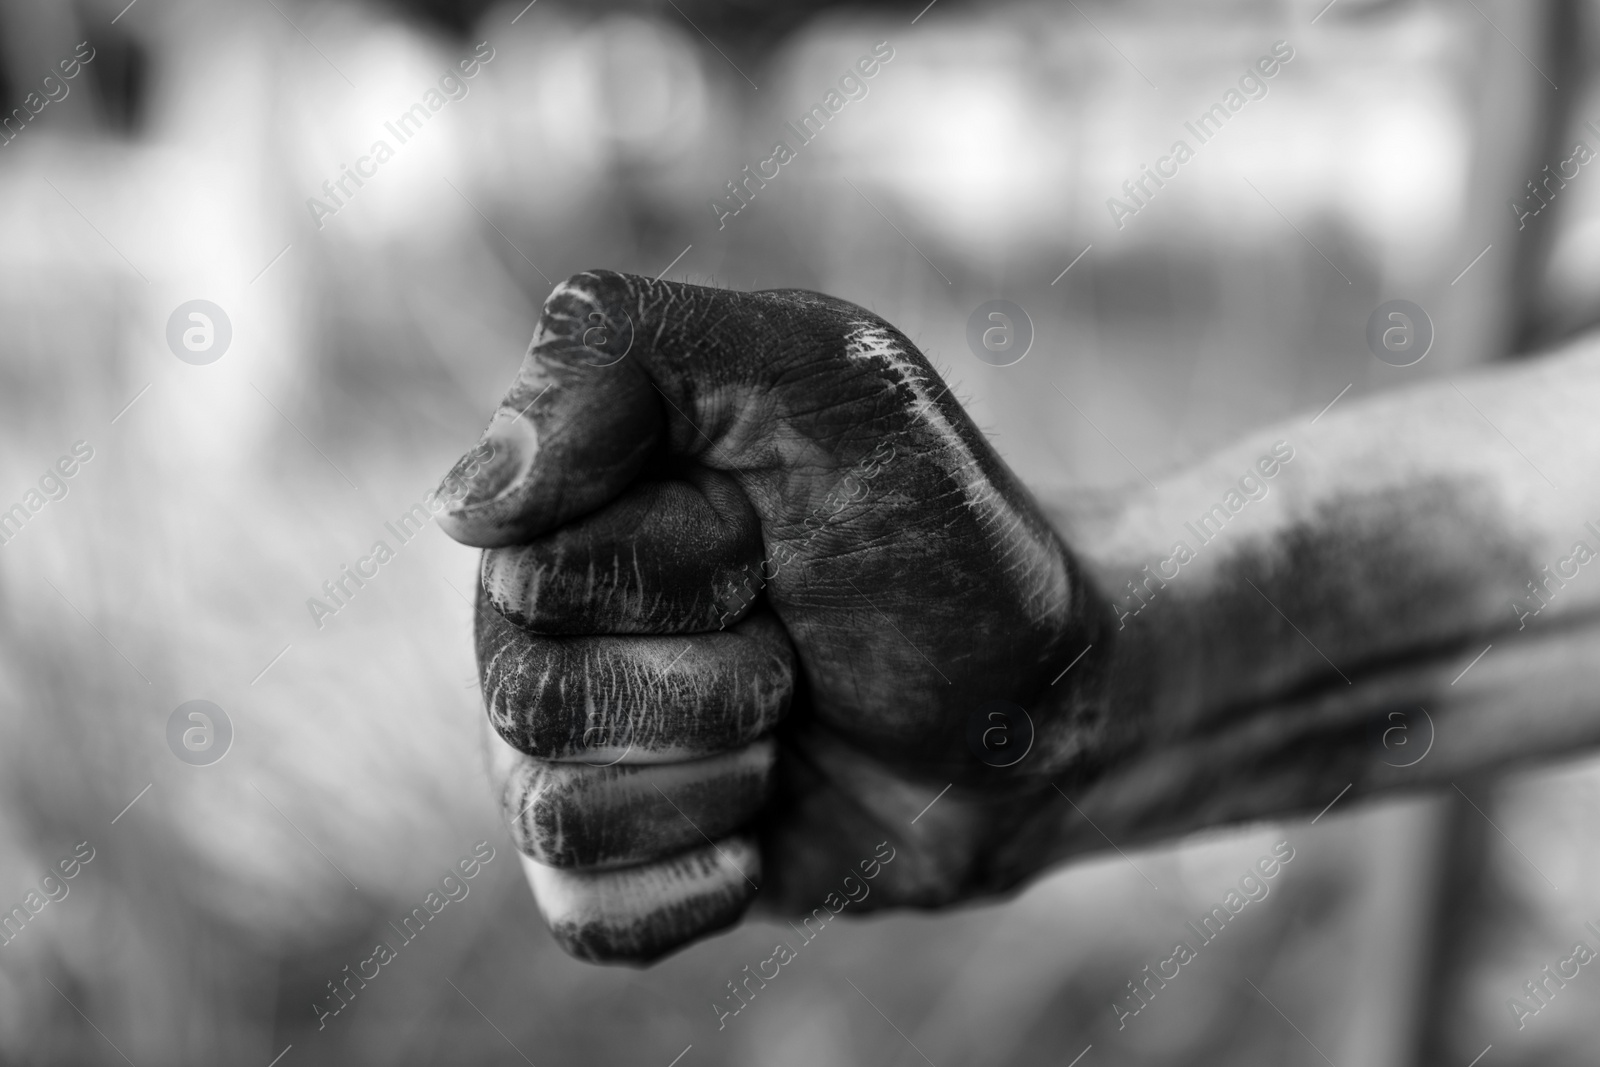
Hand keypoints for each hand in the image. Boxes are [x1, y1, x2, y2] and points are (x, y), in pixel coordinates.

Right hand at [436, 271, 1104, 962]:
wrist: (1035, 700)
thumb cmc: (935, 529)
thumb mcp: (825, 371)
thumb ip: (629, 351)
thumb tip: (466, 506)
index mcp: (564, 503)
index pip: (533, 565)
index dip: (683, 562)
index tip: (771, 527)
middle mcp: (541, 627)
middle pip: (533, 694)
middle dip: (720, 675)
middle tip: (795, 636)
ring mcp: (573, 752)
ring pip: (555, 811)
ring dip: (724, 772)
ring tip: (789, 720)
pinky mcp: (619, 870)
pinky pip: (585, 915)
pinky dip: (697, 883)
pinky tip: (761, 834)